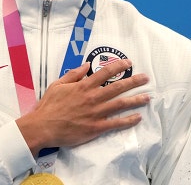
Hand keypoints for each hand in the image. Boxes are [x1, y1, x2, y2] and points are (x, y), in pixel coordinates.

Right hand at [16, 59, 149, 156]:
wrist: (43, 127)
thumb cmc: (49, 106)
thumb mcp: (58, 84)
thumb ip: (73, 74)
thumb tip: (86, 65)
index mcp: (83, 86)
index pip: (105, 73)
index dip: (118, 66)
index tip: (129, 63)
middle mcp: (93, 98)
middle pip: (118, 87)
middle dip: (134, 81)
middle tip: (146, 78)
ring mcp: (96, 113)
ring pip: (120, 104)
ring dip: (136, 100)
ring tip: (147, 97)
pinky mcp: (96, 128)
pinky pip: (116, 124)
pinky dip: (128, 120)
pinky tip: (137, 117)